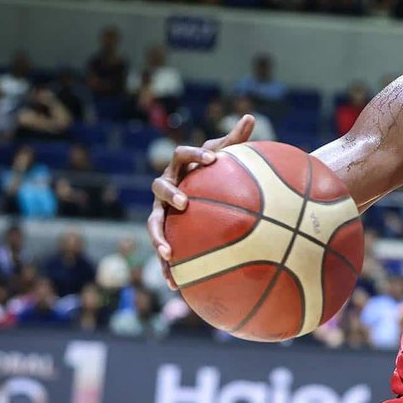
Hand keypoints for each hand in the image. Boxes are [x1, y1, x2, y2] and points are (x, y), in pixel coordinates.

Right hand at [147, 114, 254, 288]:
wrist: (198, 196)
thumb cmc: (213, 175)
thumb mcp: (225, 159)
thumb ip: (235, 141)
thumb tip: (250, 116)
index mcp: (180, 167)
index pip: (183, 155)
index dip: (195, 153)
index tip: (213, 159)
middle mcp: (165, 188)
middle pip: (160, 187)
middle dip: (170, 195)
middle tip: (184, 203)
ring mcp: (160, 212)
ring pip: (153, 224)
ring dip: (159, 238)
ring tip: (168, 254)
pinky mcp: (164, 234)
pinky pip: (163, 252)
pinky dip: (167, 269)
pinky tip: (176, 287)